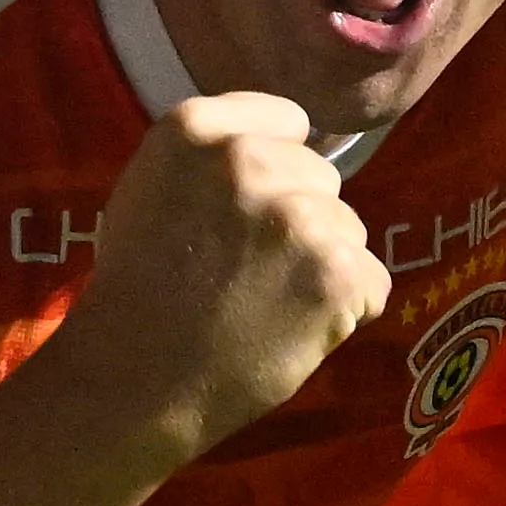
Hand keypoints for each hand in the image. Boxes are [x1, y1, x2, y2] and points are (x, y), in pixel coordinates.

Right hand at [55, 86, 389, 454]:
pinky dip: (345, 313)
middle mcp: (248, 161)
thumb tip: (287, 143)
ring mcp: (297, 216)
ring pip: (349, 230)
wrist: (134, 384)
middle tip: (248, 272)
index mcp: (194, 130)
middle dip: (300, 221)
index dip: (278, 169)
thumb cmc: (138, 293)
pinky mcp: (335, 272)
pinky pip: (371, 282)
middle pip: (321, 178)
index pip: (286, 121)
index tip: (249, 210)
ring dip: (322, 268)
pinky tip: (292, 331)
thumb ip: (214, 156)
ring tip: (265, 307)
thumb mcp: (150, 191)